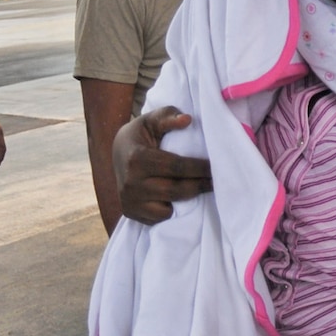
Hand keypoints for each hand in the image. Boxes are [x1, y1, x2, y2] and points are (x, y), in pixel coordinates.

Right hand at [115, 107, 212, 224]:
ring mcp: (129, 200)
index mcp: (137, 159)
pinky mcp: (130, 212)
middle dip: (200, 186)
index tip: (216, 167)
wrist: (118, 152)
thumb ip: (168, 116)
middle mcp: (130, 183)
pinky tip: (179, 199)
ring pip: (168, 208)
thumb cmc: (142, 134)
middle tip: (217, 181)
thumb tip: (187, 119)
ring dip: (187, 200)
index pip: (176, 167)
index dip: (200, 168)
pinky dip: (171, 210)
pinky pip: (159, 218)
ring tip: (199, 188)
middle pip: (175, 190)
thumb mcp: (152, 120)